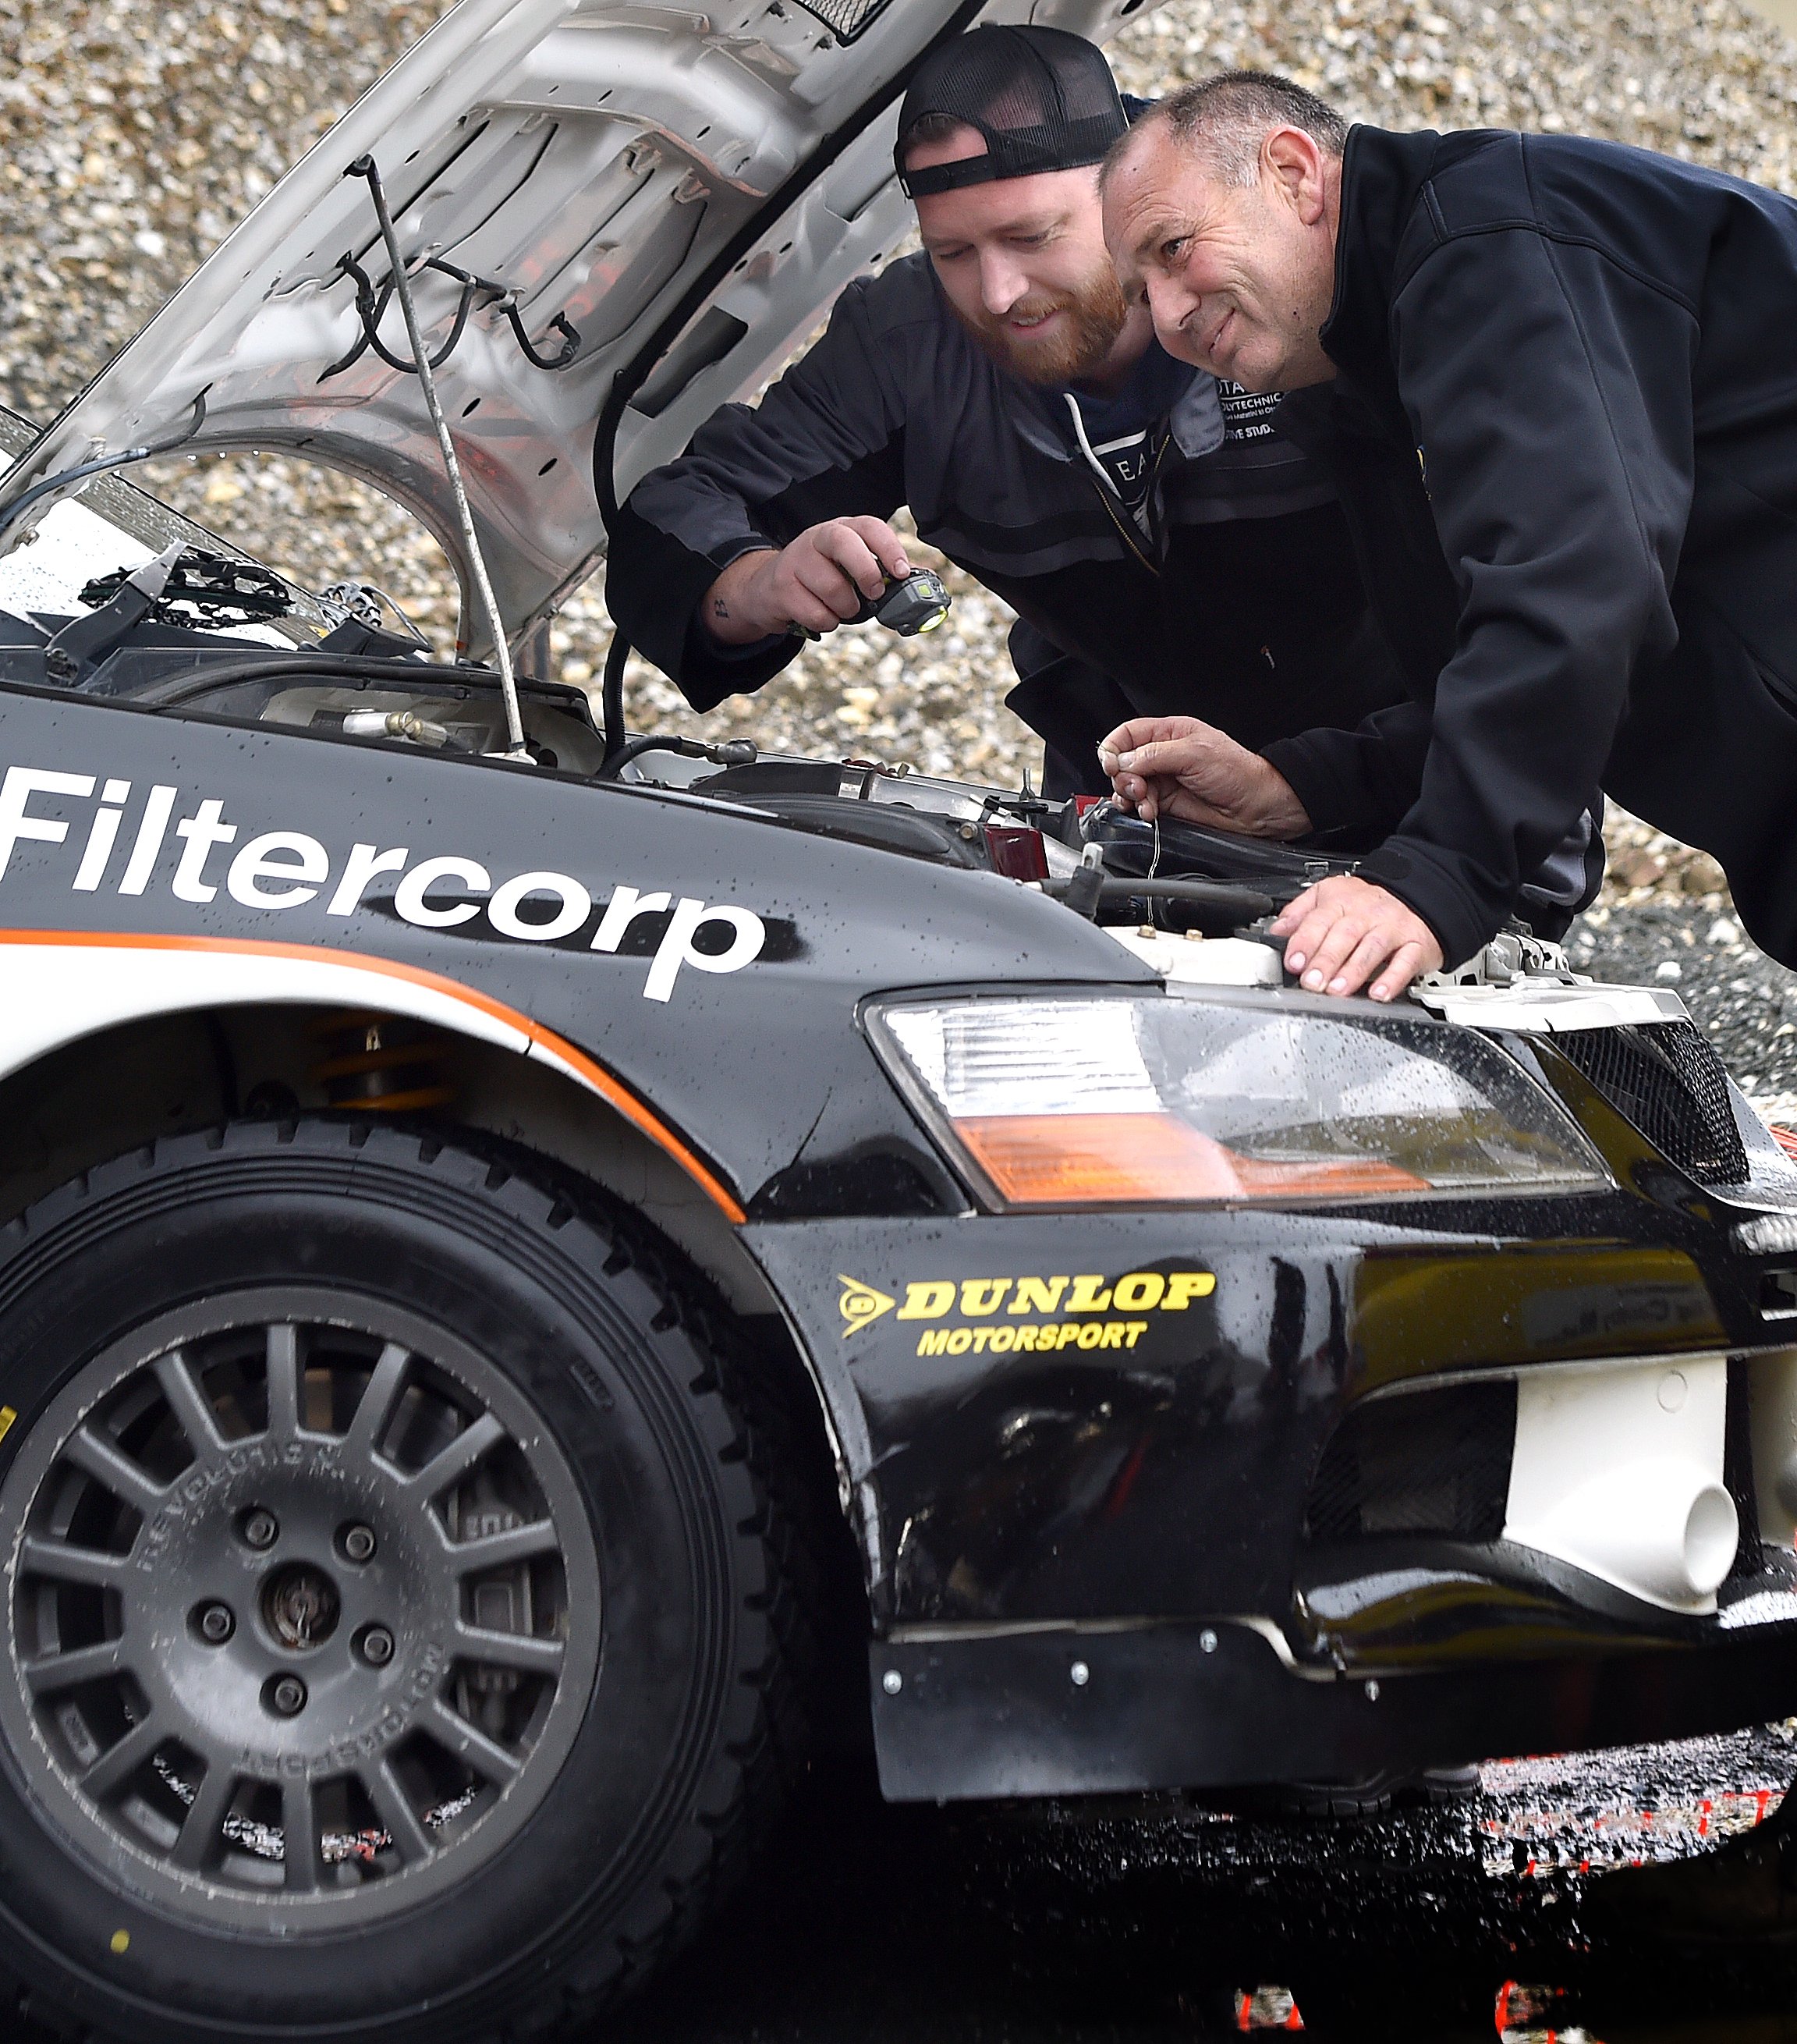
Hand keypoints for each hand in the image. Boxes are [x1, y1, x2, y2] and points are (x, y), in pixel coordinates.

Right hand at [703, 517, 911, 644]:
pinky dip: (826, 622)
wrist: (767, 588)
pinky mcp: (781, 587)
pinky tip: (820, 615)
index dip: (889, 548)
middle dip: (866, 571)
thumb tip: (915, 581)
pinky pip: (815, 613)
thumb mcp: (846, 566)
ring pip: (832, 587)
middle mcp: (816, 538)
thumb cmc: (818, 578)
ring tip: (842, 609)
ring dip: (846, 608)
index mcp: (840, 530)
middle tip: (874, 593)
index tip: (901, 572)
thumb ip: (878, 570)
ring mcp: (795, 560)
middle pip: (844, 543)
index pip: (868, 526)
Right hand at [1097, 715, 1311, 837]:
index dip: (1113, 749)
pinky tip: (1151, 813)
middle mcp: (1162, 755)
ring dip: (1130, 797)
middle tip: (1137, 788)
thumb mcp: (1195, 753)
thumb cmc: (1237, 773)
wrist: (1257, 806)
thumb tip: (1124, 761)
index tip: (1112, 765)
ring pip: (1128, 786)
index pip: (1127, 734)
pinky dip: (1139, 811)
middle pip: (1122, 763)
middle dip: (1123, 777)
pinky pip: (1140, 805)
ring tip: (1146, 804)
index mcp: (1170, 733)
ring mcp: (1163, 780)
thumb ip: (1155, 755)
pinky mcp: (1166, 803)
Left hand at [1269, 874, 1443, 1001]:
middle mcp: (1367, 913)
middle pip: (1344, 935)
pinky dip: (1393, 979)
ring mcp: (1392, 928)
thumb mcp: (1330, 896)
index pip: (1319, 919)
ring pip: (1372, 947)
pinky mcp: (1416, 945)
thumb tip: (1277, 929)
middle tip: (1312, 983)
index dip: (1305, 941)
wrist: (1420, 894)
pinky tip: (1379, 993)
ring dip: (1353, 971)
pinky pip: (1406, 961)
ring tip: (1337, 990)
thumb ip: (1301, 912)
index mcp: (1341, 901)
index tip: (1294, 962)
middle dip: (1325, 960)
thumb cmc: (1368, 904)